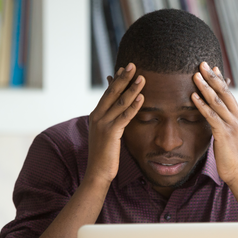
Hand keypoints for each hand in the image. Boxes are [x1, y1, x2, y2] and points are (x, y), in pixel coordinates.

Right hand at [85, 63, 144, 185]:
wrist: (97, 172)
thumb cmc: (104, 155)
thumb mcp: (106, 134)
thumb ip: (111, 121)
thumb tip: (118, 112)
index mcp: (96, 115)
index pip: (108, 93)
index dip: (117, 80)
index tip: (124, 68)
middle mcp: (97, 116)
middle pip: (112, 92)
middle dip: (123, 78)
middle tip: (133, 65)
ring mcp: (103, 124)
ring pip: (120, 102)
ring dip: (132, 88)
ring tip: (142, 77)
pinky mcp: (110, 133)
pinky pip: (124, 116)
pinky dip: (133, 106)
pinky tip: (142, 98)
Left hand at [190, 61, 237, 185]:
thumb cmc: (231, 155)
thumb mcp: (230, 134)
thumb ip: (225, 121)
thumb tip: (217, 113)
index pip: (229, 93)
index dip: (220, 79)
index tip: (212, 67)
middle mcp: (237, 117)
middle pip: (224, 92)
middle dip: (212, 77)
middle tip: (202, 64)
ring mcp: (231, 125)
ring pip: (217, 101)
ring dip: (205, 87)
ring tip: (195, 76)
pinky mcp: (223, 134)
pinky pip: (211, 116)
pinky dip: (201, 105)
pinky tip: (193, 97)